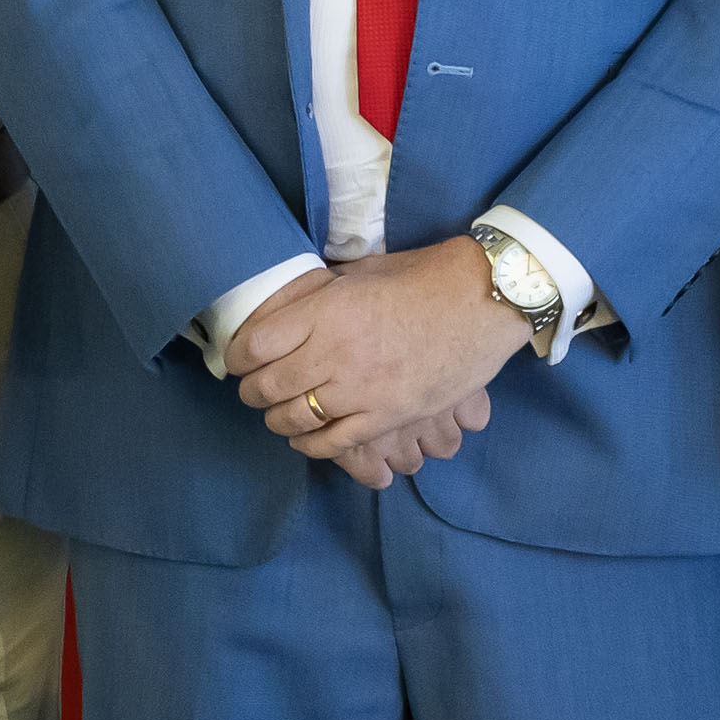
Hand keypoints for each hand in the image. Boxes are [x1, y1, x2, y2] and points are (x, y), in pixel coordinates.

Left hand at [232, 241, 521, 478]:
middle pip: (268, 385)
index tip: (236, 360)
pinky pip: (333, 443)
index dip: (236, 357)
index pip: (253, 345)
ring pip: (295, 418)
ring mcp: (362, 388)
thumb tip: (284, 307)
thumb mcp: (359, 274)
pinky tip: (305, 438)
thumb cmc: (422, 279)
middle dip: (252, 391)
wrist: (484, 301)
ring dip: (277, 419)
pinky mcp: (387, 415)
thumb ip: (319, 296)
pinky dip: (311, 445)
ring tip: (277, 413)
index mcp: (325, 310)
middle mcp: (336, 351)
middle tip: (252, 390)